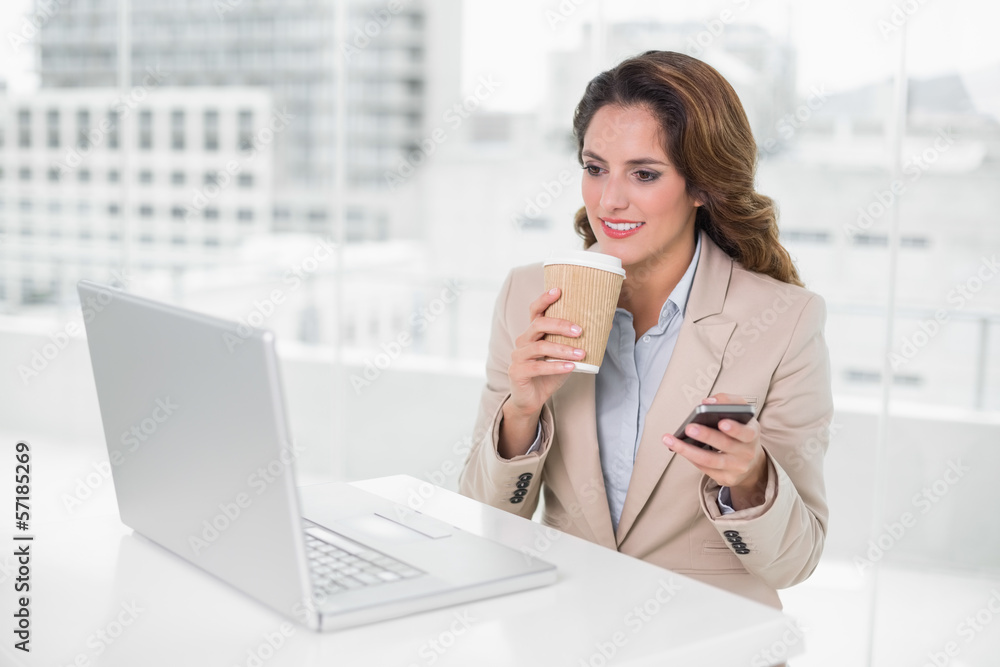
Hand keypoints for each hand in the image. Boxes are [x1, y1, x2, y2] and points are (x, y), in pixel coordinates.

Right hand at [498, 288, 583, 457]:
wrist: (532, 399)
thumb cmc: (550, 372)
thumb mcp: (565, 355)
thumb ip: (578, 341)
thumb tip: (607, 324)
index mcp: (532, 332)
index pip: (535, 311)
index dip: (544, 299)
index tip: (558, 290)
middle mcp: (522, 340)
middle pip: (539, 325)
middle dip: (561, 325)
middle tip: (581, 330)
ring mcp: (518, 356)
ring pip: (540, 347)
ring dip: (563, 349)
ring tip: (581, 353)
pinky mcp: (517, 372)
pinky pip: (537, 367)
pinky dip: (556, 366)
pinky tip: (571, 367)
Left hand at [661, 393, 767, 510]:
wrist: (751, 462)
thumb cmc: (741, 430)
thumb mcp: (741, 413)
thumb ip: (727, 401)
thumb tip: (706, 402)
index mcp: (752, 434)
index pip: (746, 432)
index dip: (735, 429)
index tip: (721, 422)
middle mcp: (747, 453)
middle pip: (725, 445)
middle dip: (706, 436)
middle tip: (689, 428)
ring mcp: (737, 468)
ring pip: (710, 460)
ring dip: (688, 450)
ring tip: (670, 440)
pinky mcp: (726, 479)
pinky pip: (705, 469)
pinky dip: (690, 457)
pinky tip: (677, 448)